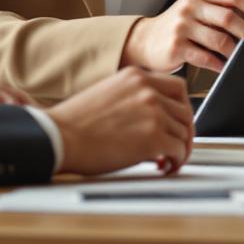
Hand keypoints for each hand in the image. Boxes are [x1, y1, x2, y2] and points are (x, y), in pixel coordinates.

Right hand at [46, 67, 193, 175]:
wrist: (59, 137)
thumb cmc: (74, 123)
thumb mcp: (107, 94)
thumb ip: (133, 99)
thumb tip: (152, 120)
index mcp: (135, 77)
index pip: (177, 88)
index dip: (181, 108)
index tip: (176, 123)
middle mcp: (148, 90)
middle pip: (185, 111)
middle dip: (184, 131)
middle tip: (177, 145)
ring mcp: (153, 112)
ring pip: (183, 132)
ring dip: (179, 149)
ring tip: (166, 160)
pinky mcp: (153, 137)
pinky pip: (178, 150)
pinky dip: (176, 161)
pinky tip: (163, 166)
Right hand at [124, 0, 243, 74]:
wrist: (144, 40)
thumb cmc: (180, 25)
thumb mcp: (196, 8)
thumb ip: (220, 10)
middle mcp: (190, 6)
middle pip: (228, 18)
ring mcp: (181, 26)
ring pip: (219, 40)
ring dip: (235, 52)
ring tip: (243, 58)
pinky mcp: (175, 47)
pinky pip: (205, 58)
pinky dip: (219, 64)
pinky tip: (225, 67)